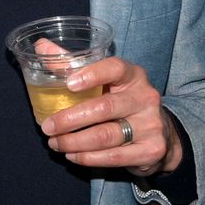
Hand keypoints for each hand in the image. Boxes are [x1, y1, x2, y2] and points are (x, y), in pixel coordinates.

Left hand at [40, 55, 182, 176]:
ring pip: (106, 136)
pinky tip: (72, 155)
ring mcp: (151, 125)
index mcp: (133, 76)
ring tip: (55, 143)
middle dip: (70, 119)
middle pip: (105, 107)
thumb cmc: (124, 102)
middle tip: (48, 127)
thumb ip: (74, 65)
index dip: (92, 74)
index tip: (68, 84)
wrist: (162, 134)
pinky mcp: (152, 150)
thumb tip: (41, 46)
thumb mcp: (106, 82)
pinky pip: (114, 157)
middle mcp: (146, 98)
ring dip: (74, 142)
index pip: (115, 68)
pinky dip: (88, 158)